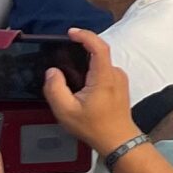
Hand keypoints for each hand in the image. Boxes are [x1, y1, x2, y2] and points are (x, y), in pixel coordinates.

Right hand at [45, 29, 135, 155]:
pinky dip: (91, 71)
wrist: (117, 139)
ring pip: (100, 63)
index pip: (99, 47)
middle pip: (99, 53)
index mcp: (104, 77)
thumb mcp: (66, 110)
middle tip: (63, 53)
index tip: (71, 32)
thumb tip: (52, 72)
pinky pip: (103, 71)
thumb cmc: (94, 126)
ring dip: (85, 62)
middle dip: (81, 49)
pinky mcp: (119, 85)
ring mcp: (119, 79)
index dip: (86, 36)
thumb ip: (55, 89)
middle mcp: (115, 74)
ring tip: (68, 72)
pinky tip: (79, 84)